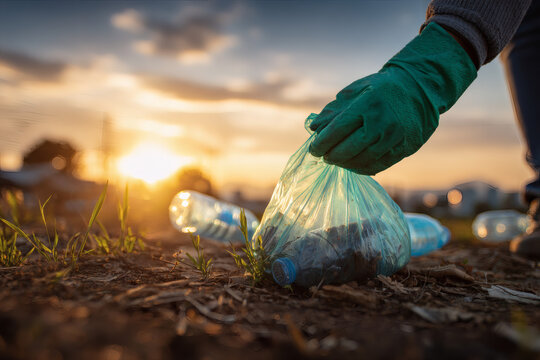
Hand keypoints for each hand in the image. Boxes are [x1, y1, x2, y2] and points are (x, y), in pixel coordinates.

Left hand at [308, 22, 476, 174]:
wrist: (421, 89)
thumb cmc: (382, 88)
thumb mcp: (357, 90)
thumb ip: (334, 109)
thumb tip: (314, 128)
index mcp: (367, 105)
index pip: (337, 130)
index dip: (322, 143)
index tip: (313, 149)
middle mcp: (382, 124)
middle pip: (348, 150)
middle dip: (331, 156)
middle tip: (324, 156)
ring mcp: (395, 138)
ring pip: (362, 161)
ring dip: (345, 164)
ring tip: (337, 160)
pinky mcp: (404, 149)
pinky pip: (378, 166)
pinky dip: (361, 168)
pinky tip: (352, 165)